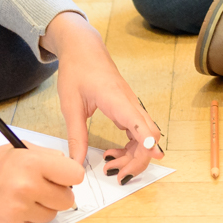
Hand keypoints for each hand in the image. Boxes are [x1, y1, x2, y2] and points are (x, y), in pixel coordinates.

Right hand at [0, 143, 83, 222]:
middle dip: (57, 195)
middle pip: (67, 199)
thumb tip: (69, 168)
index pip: (75, 175)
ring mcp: (20, 209)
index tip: (62, 178)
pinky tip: (12, 208)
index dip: (69, 177)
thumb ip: (46, 157)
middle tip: (41, 189)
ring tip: (22, 198)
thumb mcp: (17, 150)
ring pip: (52, 215)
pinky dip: (27, 218)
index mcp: (32, 163)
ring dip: (42, 208)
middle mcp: (28, 186)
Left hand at [40, 10, 163, 180]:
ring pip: (146, 137)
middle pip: (149, 137)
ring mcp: (132, 106)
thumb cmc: (77, 70)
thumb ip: (75, 137)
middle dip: (138, 161)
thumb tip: (77, 164)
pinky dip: (131, 148)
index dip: (148, 144)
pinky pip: (139, 133)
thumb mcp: (70, 105)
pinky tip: (112, 154)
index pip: (140, 124)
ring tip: (109, 166)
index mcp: (116, 99)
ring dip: (134, 156)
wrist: (83, 48)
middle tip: (114, 174)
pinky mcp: (129, 109)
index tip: (151, 157)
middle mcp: (130, 103)